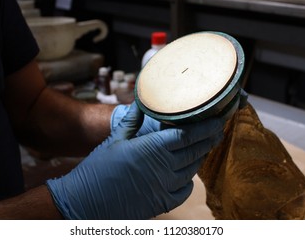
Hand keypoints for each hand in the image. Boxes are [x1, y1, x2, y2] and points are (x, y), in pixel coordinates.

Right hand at [46, 103, 223, 218]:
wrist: (87, 201)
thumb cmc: (98, 168)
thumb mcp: (115, 139)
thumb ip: (132, 120)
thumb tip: (141, 103)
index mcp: (152, 148)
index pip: (188, 135)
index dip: (206, 127)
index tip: (218, 120)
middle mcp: (163, 167)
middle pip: (195, 150)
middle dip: (209, 139)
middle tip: (217, 129)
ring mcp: (164, 187)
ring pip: (192, 169)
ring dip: (200, 157)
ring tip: (204, 146)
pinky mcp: (162, 202)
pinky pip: (185, 190)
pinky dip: (189, 180)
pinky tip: (188, 173)